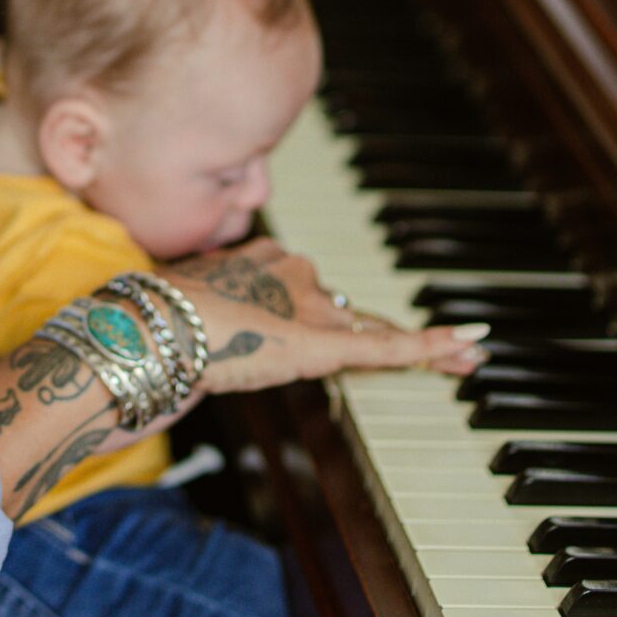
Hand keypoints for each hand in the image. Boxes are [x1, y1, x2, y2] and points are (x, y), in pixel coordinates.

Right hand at [175, 238, 483, 394]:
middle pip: (349, 310)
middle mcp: (291, 275)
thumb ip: (201, 325)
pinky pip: (386, 346)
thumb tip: (195, 350)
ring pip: (376, 327)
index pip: (307, 292)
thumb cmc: (149, 324)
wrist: (147, 328)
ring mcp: (308, 306)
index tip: (344, 326)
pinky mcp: (321, 342)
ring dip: (427, 344)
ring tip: (469, 354)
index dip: (331, 314)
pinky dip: (429, 347)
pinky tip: (465, 347)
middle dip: (390, 332)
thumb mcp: (179, 316)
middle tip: (442, 345)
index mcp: (258, 262)